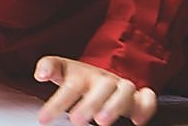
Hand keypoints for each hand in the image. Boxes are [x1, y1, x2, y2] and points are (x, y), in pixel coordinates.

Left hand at [34, 56, 155, 125]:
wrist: (102, 76)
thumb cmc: (78, 77)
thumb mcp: (62, 70)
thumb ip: (48, 67)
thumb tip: (39, 74)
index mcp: (82, 74)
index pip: (69, 87)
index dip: (56, 103)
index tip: (43, 119)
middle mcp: (104, 80)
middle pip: (100, 88)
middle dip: (88, 104)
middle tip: (75, 120)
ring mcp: (122, 86)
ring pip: (125, 91)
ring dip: (115, 105)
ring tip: (102, 121)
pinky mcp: (139, 95)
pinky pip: (148, 97)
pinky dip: (145, 107)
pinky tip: (137, 120)